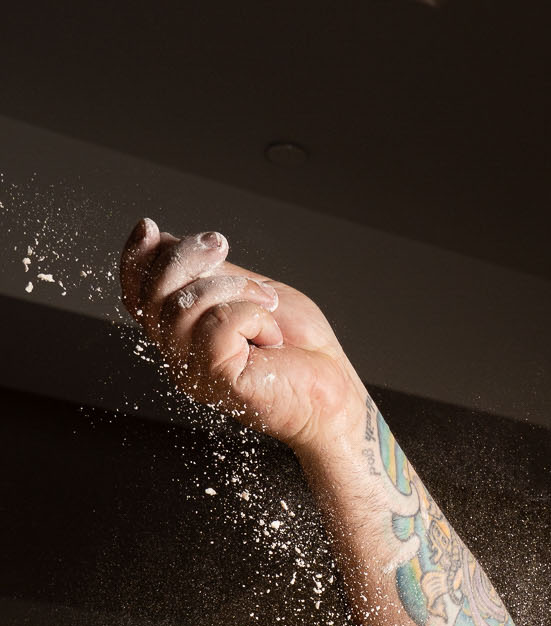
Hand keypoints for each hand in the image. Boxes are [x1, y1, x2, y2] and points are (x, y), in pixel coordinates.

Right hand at [119, 219, 365, 454]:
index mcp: (182, 335)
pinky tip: (271, 338)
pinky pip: (218, 324)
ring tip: (268, 304)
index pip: (136, 296)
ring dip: (234, 287)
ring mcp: (194, 372)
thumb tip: (164, 241)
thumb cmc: (301, 348)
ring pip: (184, 304)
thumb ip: (209, 274)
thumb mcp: (249, 291)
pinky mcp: (217, 381)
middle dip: (186, 256)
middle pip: (152, 293)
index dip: (135, 259)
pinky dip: (253, 315)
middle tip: (221, 244)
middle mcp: (179, 357)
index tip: (150, 228)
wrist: (334, 393)